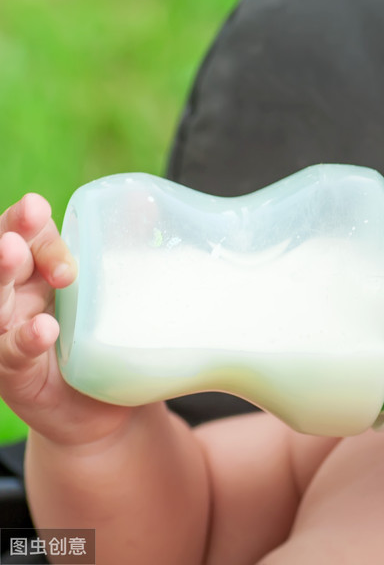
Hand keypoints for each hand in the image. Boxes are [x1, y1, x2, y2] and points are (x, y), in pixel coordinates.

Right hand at [0, 194, 132, 445]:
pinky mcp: (16, 375)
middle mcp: (16, 299)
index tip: (47, 214)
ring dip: (0, 276)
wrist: (109, 409)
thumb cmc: (107, 339)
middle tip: (24, 221)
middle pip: (2, 261)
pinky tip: (43, 328)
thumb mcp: (115, 292)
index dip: (34, 225)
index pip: (24, 235)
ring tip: (12, 253)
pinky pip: (12, 354)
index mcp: (37, 272)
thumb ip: (123, 249)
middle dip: (9, 237)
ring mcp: (9, 336)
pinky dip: (25, 339)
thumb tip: (143, 201)